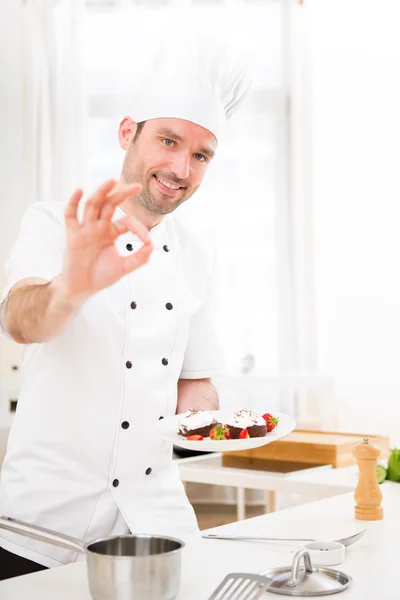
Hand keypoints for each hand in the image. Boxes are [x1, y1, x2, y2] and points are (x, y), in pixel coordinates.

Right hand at [59, 179, 152, 302]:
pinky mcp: (73, 235)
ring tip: (111, 181)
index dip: (139, 228)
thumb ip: (139, 258)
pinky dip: (73, 202)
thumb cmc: (101, 276)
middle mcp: (99, 226)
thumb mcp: (124, 267)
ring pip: (93, 205)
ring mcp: (85, 229)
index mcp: (111, 232)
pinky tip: (79, 191)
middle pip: (110, 204)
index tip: (147, 240)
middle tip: (137, 186)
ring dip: (101, 192)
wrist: (81, 288)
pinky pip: (71, 215)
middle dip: (122, 194)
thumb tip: (152, 246)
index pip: (127, 221)